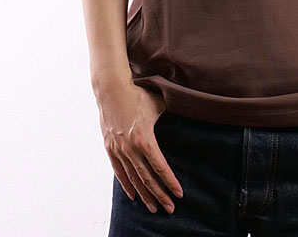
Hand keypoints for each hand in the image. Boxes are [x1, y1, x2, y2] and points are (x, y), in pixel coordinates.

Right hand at [98, 83, 183, 213]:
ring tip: (153, 208)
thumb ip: (171, 113)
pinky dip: (127, 185)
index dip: (170, 181)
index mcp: (144, 138)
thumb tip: (187, 113)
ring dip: (144, 195)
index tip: (179, 193)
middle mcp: (130, 148)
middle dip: (160, 195)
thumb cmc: (138, 94)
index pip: (159, 166)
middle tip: (170, 208)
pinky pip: (119, 171)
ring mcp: (118, 149)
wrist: (112, 90)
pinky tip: (134, 195)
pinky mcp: (110, 148)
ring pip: (133, 178)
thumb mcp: (159, 104)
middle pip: (147, 178)